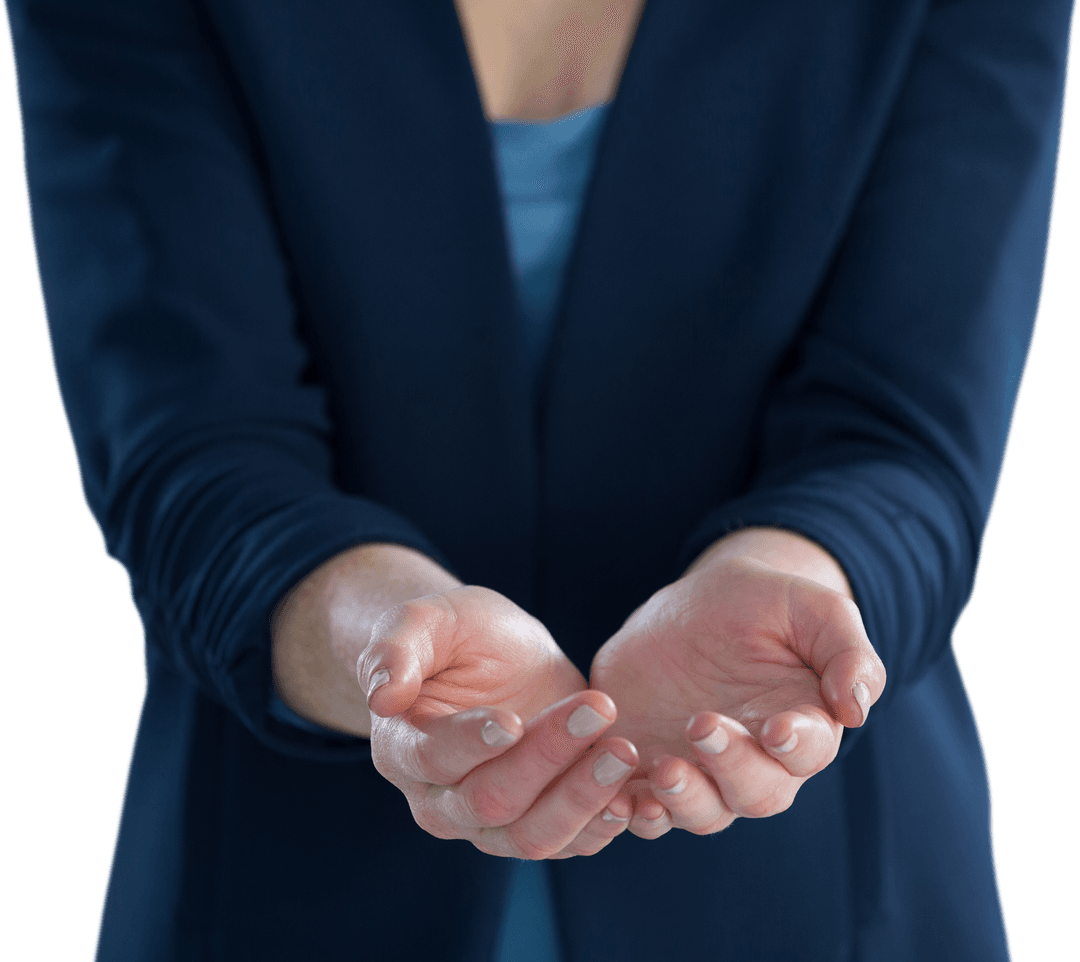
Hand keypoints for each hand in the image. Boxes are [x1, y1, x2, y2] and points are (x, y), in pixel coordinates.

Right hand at [357, 585, 639, 857]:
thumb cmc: (455, 634)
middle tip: (598, 707)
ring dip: (583, 797)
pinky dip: (601, 825)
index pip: (433, 757)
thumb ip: (397, 649)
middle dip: (548, 756)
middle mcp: (440, 800)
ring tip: (623, 750)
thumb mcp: (425, 620)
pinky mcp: (536, 825)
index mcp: (403, 748)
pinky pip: (569, 844)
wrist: (492, 656)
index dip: (472, 742)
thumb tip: (381, 696)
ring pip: (532, 836)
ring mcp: (488, 824)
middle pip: (491, 800)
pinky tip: (630, 793)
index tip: (513, 718)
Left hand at [589, 555, 884, 838]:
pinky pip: (642, 807)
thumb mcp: (807, 606)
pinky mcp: (646, 770)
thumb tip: (857, 707)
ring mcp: (699, 772)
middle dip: (731, 769)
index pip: (808, 752)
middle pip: (755, 793)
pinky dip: (631, 811)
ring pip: (700, 812)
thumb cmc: (758, 603)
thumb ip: (845, 649)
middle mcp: (754, 763)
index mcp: (801, 727)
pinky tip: (615, 798)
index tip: (777, 728)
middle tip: (701, 726)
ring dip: (681, 801)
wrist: (689, 605)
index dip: (796, 745)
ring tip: (661, 771)